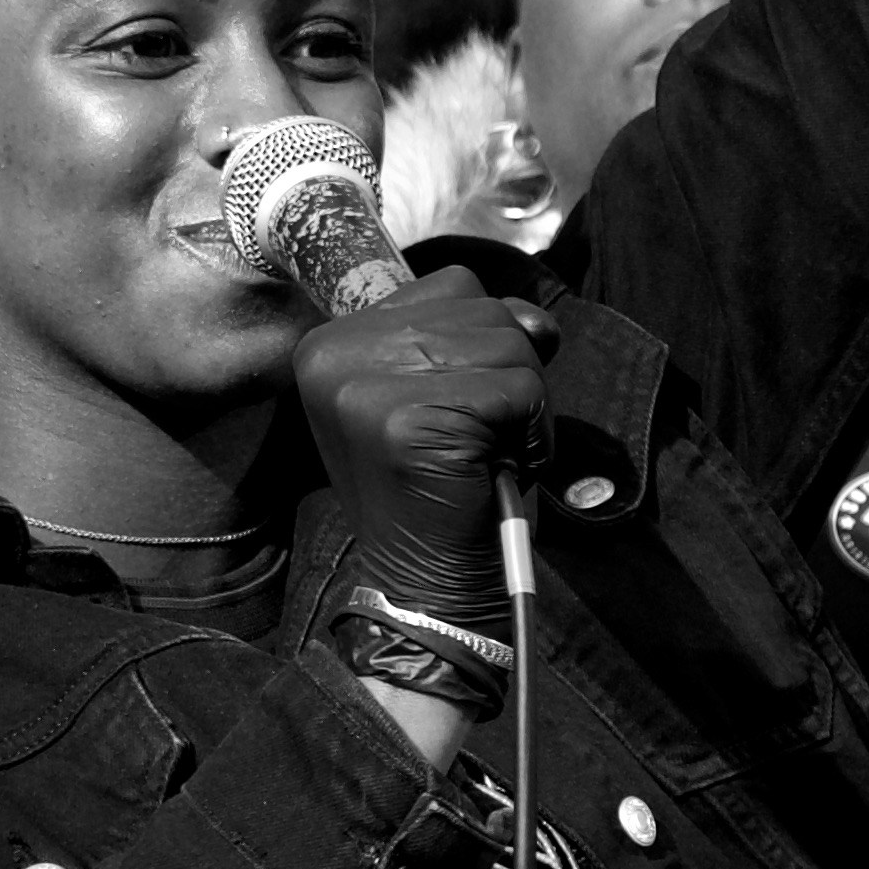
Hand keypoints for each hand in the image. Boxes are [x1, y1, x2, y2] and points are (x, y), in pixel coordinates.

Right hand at [294, 267, 553, 621]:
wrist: (428, 584)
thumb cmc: (446, 484)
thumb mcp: (450, 385)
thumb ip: (482, 334)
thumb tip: (538, 321)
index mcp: (330, 341)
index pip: (453, 284)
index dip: (486, 341)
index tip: (462, 403)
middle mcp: (334, 354)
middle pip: (484, 309)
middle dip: (508, 372)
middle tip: (477, 436)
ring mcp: (366, 386)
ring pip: (508, 344)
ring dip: (523, 405)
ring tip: (486, 452)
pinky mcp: (410, 421)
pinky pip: (520, 390)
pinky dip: (533, 434)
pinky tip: (499, 468)